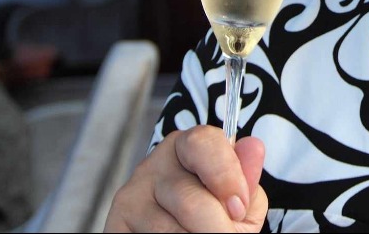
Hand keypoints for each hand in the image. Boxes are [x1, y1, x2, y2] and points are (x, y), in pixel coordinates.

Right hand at [104, 126, 267, 231]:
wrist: (184, 231)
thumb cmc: (218, 214)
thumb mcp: (239, 197)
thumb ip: (246, 178)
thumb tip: (253, 146)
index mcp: (187, 146)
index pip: (203, 143)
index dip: (226, 177)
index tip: (239, 209)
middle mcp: (153, 166)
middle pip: (190, 201)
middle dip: (217, 229)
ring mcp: (130, 197)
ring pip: (170, 231)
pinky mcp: (115, 227)